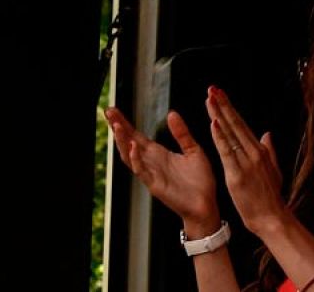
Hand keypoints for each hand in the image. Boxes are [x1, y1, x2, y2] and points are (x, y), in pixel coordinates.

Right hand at [104, 106, 218, 228]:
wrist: (206, 204)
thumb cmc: (199, 179)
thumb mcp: (193, 150)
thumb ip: (181, 134)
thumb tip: (171, 113)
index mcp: (159, 154)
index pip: (137, 135)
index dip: (125, 123)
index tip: (113, 109)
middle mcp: (151, 162)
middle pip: (129, 142)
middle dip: (118, 127)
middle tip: (108, 111)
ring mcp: (151, 174)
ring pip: (130, 156)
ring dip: (123, 141)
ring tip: (117, 126)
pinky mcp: (155, 185)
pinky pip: (142, 171)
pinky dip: (136, 159)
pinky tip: (133, 147)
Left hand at [205, 87, 288, 234]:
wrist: (272, 217)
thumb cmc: (270, 196)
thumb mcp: (273, 170)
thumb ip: (269, 151)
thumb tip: (266, 134)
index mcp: (260, 151)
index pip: (242, 125)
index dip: (230, 109)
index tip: (220, 96)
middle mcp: (254, 152)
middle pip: (236, 124)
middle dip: (223, 105)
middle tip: (213, 89)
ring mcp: (246, 162)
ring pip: (231, 133)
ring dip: (219, 115)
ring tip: (210, 100)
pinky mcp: (237, 174)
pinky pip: (227, 152)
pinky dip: (220, 136)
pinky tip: (214, 124)